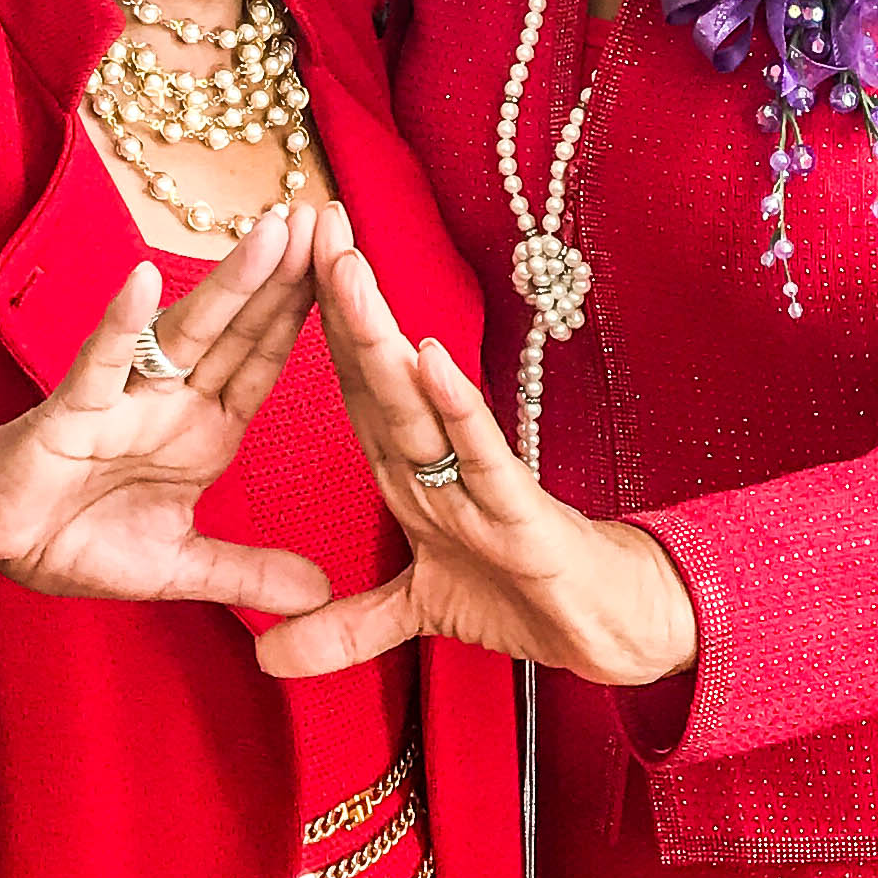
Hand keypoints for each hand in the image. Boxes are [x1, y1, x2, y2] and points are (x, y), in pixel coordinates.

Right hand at [0, 208, 330, 616]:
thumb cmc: (72, 537)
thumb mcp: (177, 567)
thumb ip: (246, 572)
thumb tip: (319, 593)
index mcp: (203, 430)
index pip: (265, 364)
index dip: (308, 318)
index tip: (355, 269)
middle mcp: (171, 401)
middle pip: (240, 330)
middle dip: (285, 277)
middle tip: (329, 216)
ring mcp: (123, 399)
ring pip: (184, 333)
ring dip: (228, 284)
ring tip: (270, 233)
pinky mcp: (69, 412)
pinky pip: (98, 363)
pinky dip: (121, 324)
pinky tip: (144, 280)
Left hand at [255, 212, 697, 687]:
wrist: (610, 628)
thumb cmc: (524, 597)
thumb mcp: (414, 618)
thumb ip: (343, 630)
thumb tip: (266, 659)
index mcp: (411, 475)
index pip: (355, 391)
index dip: (316, 333)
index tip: (277, 266)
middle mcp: (439, 464)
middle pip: (376, 375)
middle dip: (340, 301)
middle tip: (309, 218)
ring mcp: (479, 483)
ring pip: (416, 399)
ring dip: (378, 334)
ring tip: (345, 266)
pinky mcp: (518, 514)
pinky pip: (481, 454)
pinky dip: (454, 406)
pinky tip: (427, 356)